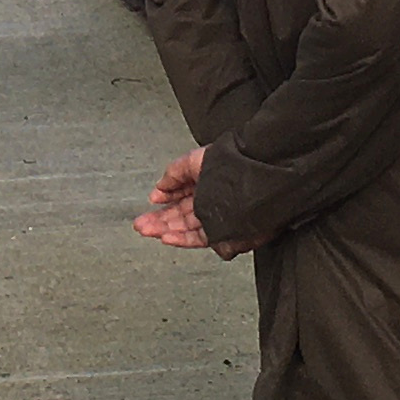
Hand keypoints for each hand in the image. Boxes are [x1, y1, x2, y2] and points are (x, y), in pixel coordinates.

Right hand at [133, 146, 247, 256]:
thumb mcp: (195, 160)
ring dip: (166, 231)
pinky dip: (182, 239)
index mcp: (205, 185)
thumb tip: (158, 188)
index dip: (164, 202)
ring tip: (149, 231)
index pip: (180, 198)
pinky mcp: (225, 233)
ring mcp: (217, 219)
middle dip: (159, 221)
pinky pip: (200, 239)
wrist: (257, 176)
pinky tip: (168, 237)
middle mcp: (211, 203)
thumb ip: (174, 173)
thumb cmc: (234, 162)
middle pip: (180, 216)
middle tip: (141, 225)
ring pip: (187, 229)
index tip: (150, 206)